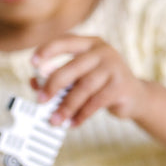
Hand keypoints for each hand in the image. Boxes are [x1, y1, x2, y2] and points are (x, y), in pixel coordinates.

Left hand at [32, 35, 148, 126]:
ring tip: (54, 120)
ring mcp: (114, 67)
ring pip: (83, 88)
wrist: (134, 96)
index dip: (47, 50)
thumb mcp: (79, 78)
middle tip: (40, 101)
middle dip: (53, 86)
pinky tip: (72, 123)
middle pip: (71, 68)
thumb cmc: (99, 85)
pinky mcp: (121, 85)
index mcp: (88, 43)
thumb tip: (33, 83)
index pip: (64, 41)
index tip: (32, 63)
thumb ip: (58, 78)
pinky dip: (81, 115)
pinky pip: (95, 102)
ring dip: (66, 106)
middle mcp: (102, 51)